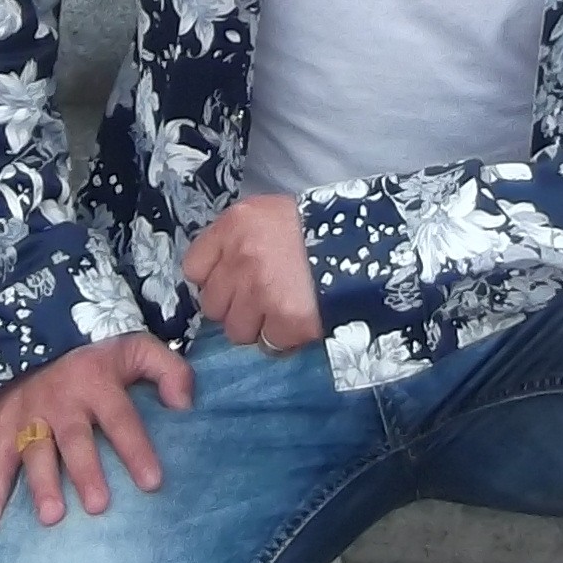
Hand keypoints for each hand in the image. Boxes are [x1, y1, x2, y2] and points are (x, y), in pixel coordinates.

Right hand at [0, 333, 192, 538]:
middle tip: (99, 506)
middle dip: (85, 472)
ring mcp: (28, 415)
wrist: (35, 326)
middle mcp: (61, 400)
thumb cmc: (97, 352)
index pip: (120, 419)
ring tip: (52, 517)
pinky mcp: (2, 426)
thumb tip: (184, 405)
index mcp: (97, 382)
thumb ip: (168, 370)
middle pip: (74, 440)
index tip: (152, 482)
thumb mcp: (137, 347)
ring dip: (41, 485)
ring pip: (34, 452)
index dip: (136, 449)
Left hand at [182, 194, 319, 356]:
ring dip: (256, 326)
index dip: (213, 280)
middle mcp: (242, 258)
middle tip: (262, 296)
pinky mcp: (288, 321)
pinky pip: (268, 345)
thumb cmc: (315, 228)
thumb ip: (236, 242)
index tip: (231, 282)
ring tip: (282, 308)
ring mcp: (264, 292)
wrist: (368, 241)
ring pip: (236, 331)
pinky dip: (282, 339)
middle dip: (234, 306)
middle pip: (212, 305)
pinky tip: (298, 320)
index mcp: (235, 225)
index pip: (193, 268)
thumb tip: (216, 278)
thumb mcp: (267, 216)